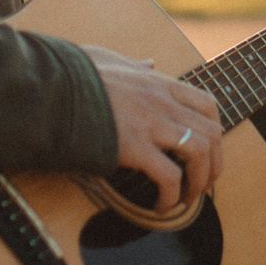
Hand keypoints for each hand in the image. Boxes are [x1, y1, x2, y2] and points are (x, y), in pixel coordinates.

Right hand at [84, 44, 223, 208]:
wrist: (51, 88)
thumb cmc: (74, 75)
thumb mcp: (109, 58)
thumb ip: (133, 64)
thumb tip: (148, 63)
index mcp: (158, 83)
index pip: (207, 104)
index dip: (214, 132)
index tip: (208, 151)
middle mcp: (161, 102)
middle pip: (211, 133)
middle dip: (214, 164)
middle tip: (202, 183)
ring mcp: (150, 123)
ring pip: (199, 153)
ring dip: (199, 182)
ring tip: (186, 199)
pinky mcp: (134, 146)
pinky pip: (169, 176)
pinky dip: (172, 195)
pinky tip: (161, 205)